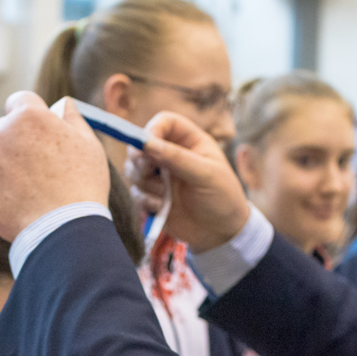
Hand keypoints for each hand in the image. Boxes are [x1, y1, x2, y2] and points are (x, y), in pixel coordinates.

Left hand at [0, 92, 109, 242]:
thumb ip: (72, 119)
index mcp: (29, 116)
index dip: (30, 113)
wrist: (62, 230)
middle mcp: (1, 132)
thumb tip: (63, 104)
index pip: (19, 101)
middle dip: (18, 140)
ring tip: (32, 188)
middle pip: (5, 128)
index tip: (39, 129)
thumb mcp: (89, 145)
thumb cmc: (82, 185)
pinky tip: (20, 201)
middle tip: (40, 165)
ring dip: (7, 165)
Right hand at [127, 112, 249, 250]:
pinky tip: (161, 208)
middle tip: (147, 170)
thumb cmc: (222, 198)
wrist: (221, 233)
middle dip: (139, 158)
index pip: (163, 122)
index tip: (146, 146)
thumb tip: (147, 144)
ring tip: (164, 195)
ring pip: (134, 169)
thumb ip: (177, 158)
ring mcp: (159, 176)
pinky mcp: (151, 196)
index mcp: (189, 141)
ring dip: (144, 182)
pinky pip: (135, 192)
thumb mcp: (205, 175)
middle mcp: (171, 154)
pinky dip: (144, 200)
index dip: (151, 129)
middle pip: (140, 144)